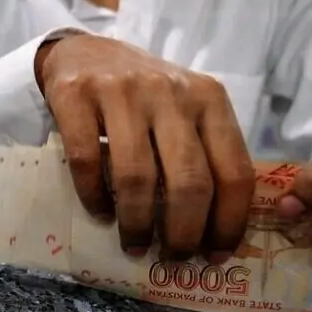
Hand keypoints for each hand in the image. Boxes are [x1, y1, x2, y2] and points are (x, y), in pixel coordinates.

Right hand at [34, 34, 254, 259]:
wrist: (85, 52)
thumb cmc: (144, 96)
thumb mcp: (185, 113)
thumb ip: (203, 155)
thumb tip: (211, 233)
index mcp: (210, 100)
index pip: (234, 172)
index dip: (228, 223)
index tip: (215, 256)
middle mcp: (171, 93)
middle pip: (189, 181)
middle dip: (183, 233)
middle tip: (174, 258)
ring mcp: (123, 92)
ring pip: (137, 177)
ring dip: (137, 223)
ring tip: (135, 245)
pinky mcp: (77, 96)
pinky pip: (87, 161)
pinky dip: (94, 197)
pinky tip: (100, 213)